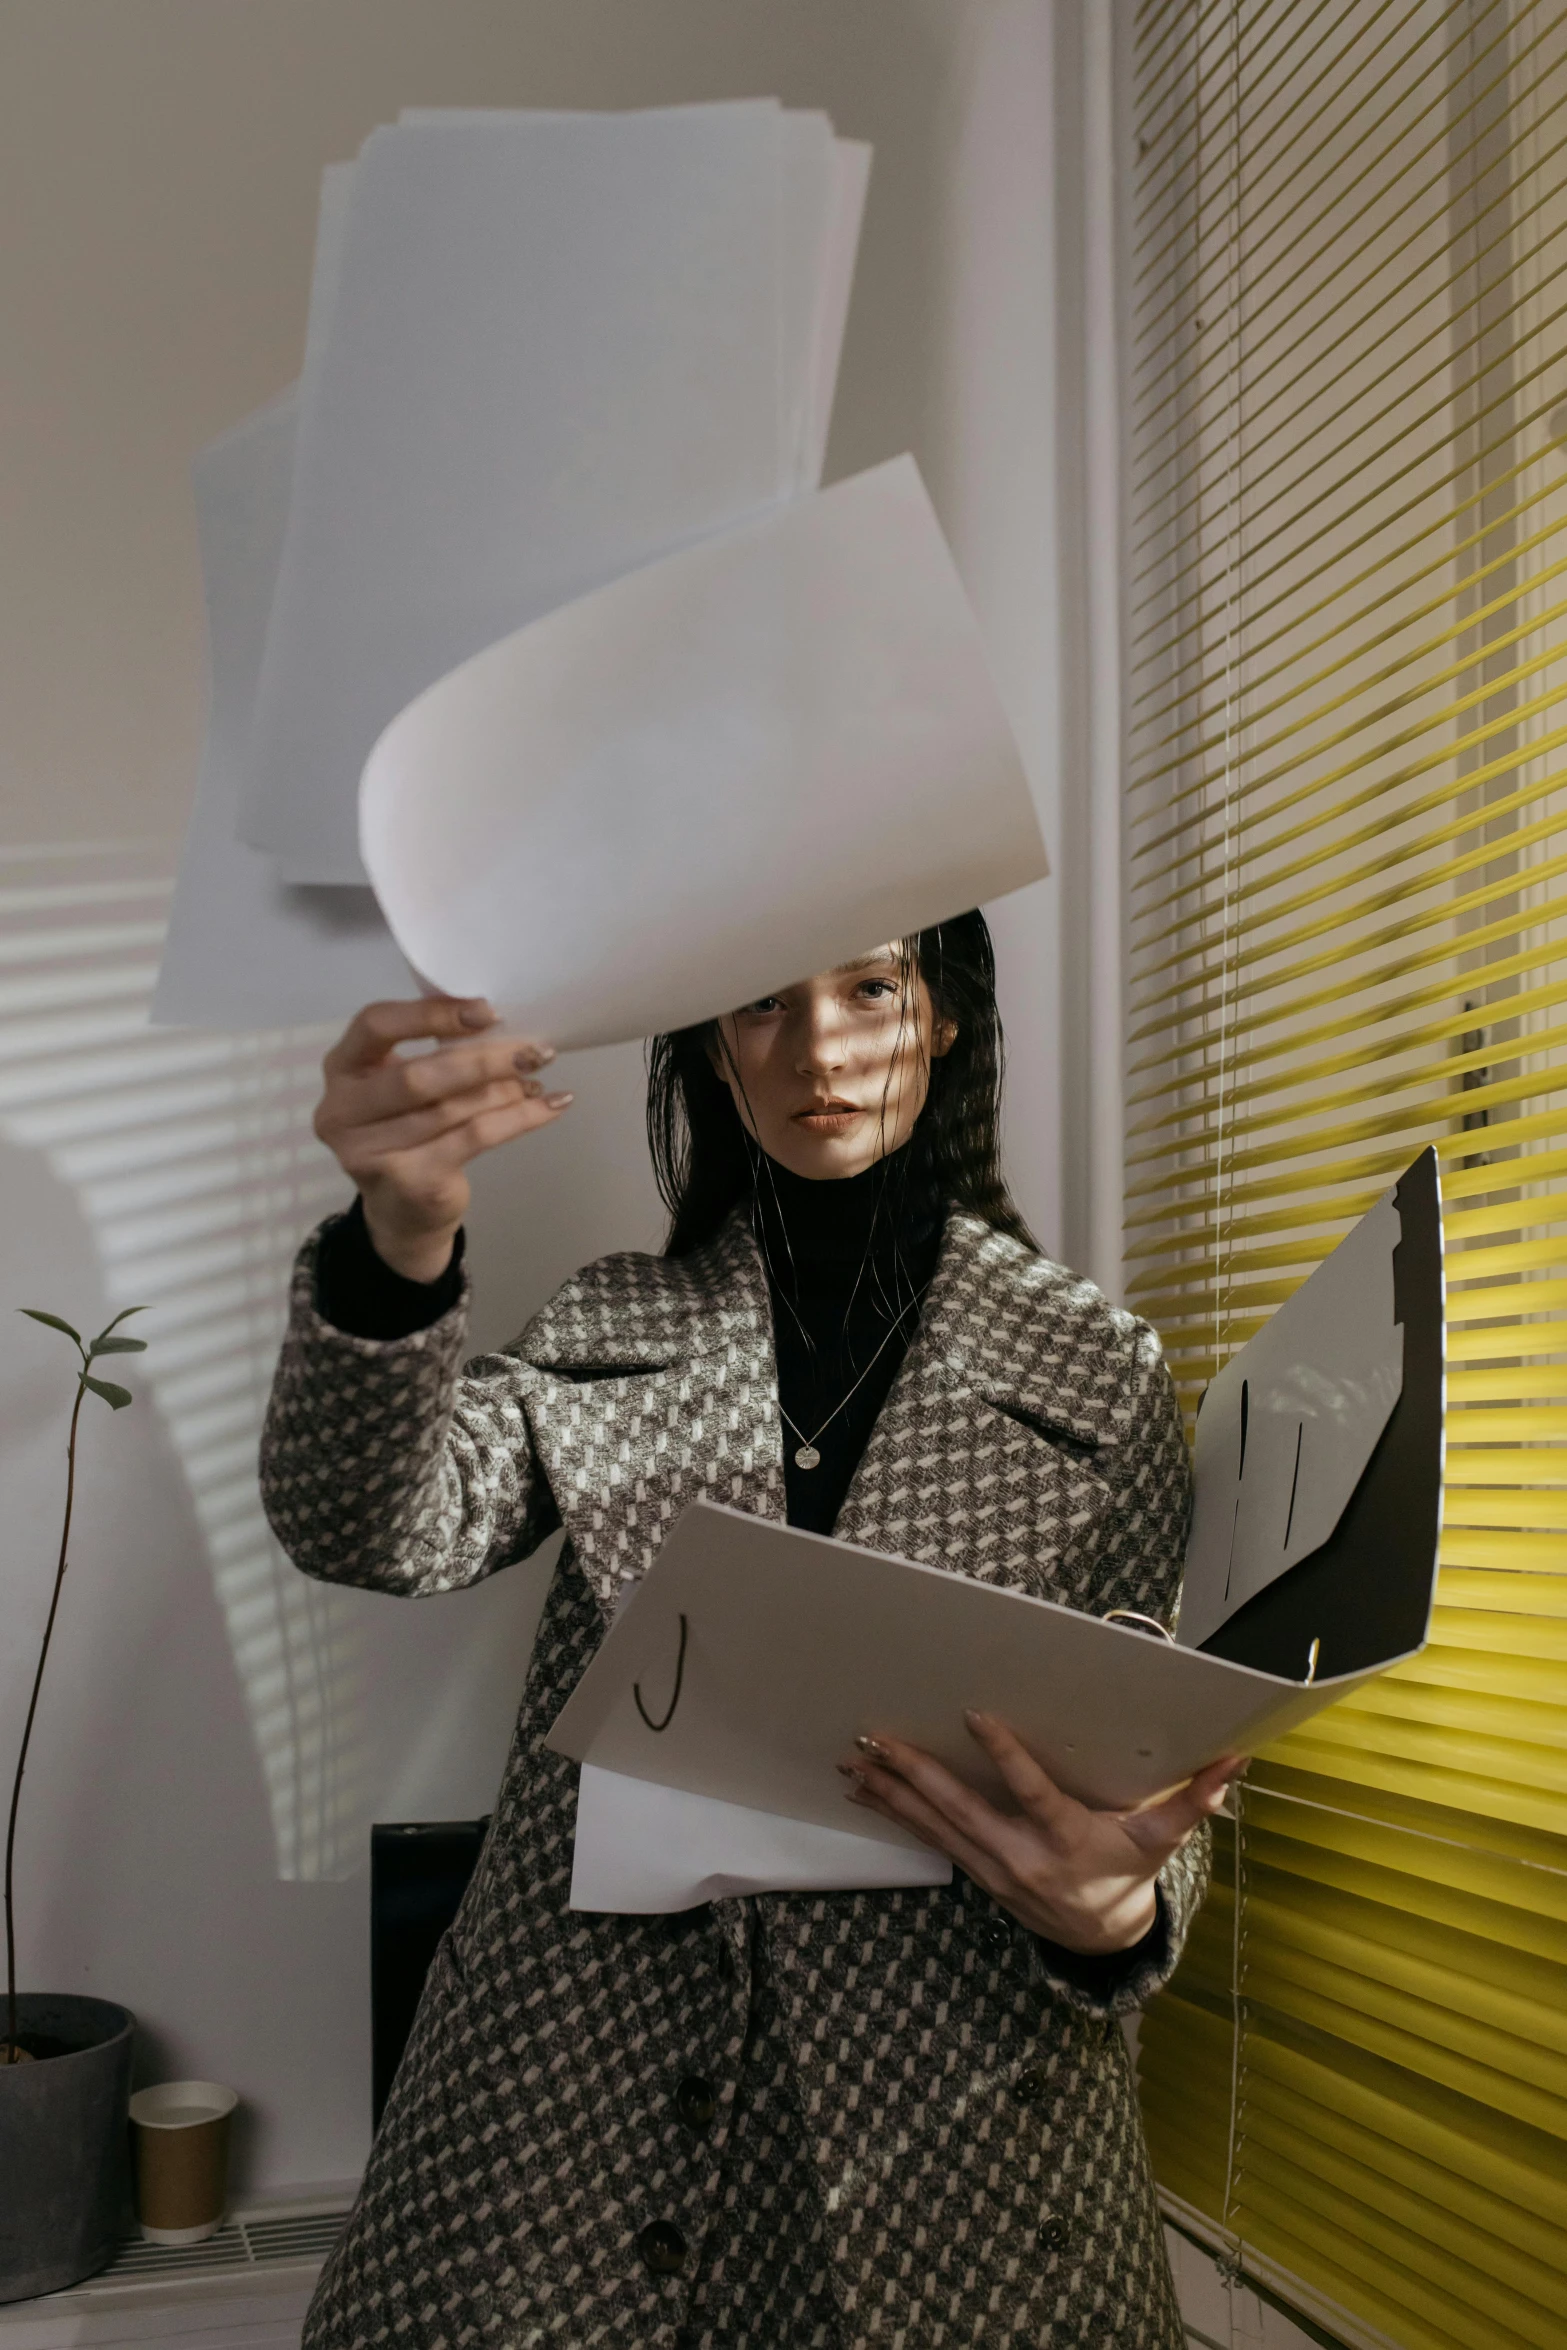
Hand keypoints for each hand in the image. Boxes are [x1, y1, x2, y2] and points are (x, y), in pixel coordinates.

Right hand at [314, 997, 572, 1281]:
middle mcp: (343, 1110)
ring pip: (452, 1109)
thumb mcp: (405, 1084)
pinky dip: (521, 1118)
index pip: (375, 1024)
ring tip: (539, 1076)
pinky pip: (476, 1138)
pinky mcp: (410, 1180)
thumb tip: (501, 1023)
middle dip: (483, 1060)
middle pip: (418, 1076)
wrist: (403, 1210)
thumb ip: (433, 1052)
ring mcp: (370, 1152)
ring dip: (506, 1090)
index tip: (486, 1012)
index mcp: (342, 1067)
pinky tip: (552, 1104)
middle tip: (535, 1049)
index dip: (430, 1014)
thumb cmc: (407, 1129)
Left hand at [839, 1713, 1243, 1954]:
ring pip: (932, 1825)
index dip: (1003, 1755)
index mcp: (1064, 1838)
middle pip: (960, 1810)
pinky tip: (864, 1789)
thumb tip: (1234, 1762)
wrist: (1101, 1942)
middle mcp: (1019, 1855)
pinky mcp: (974, 1872)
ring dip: (890, 1792)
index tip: (974, 1716)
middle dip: (915, 1773)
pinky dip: (895, 1813)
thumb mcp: (1159, 1842)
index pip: (1030, 1792)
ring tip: (853, 1760)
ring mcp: (990, 1868)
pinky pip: (928, 1840)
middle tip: (876, 1738)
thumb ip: (1191, 1802)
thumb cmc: (1127, 1876)